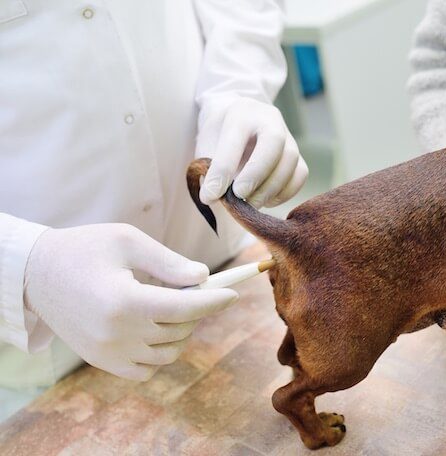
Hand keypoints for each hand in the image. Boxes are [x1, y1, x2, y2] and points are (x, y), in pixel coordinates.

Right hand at [24, 224, 237, 380]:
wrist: (36, 274)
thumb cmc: (84, 248)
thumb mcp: (128, 241)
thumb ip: (169, 262)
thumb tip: (203, 277)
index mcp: (124, 302)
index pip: (185, 308)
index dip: (214, 301)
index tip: (233, 294)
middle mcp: (116, 334)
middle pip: (180, 328)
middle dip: (196, 308)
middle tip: (191, 287)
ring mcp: (108, 353)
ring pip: (168, 352)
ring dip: (180, 330)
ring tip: (169, 304)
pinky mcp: (101, 361)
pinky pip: (147, 368)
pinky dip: (160, 352)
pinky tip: (153, 328)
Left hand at [196, 97, 307, 207]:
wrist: (236, 127)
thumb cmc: (218, 138)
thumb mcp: (206, 147)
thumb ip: (210, 170)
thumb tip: (215, 198)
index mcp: (241, 112)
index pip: (235, 140)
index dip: (223, 171)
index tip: (211, 195)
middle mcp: (270, 119)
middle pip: (274, 143)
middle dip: (256, 174)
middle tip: (239, 196)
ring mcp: (289, 137)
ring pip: (290, 162)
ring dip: (269, 189)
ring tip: (249, 203)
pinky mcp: (298, 155)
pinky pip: (299, 175)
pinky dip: (283, 193)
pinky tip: (265, 200)